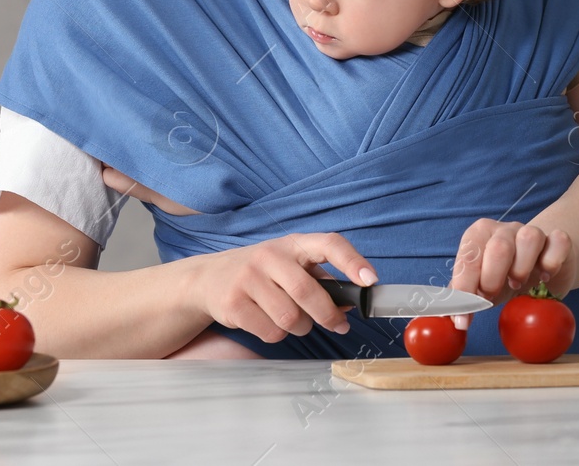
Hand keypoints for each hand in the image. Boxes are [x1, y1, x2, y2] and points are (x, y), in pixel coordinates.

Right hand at [187, 233, 377, 343]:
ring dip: (301, 328)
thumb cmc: (261, 273)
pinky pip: (270, 332)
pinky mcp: (233, 303)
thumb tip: (351, 301)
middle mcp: (269, 256)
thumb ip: (320, 280)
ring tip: (294, 321)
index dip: (352, 261)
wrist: (208, 278)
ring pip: (290, 318)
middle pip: (307, 292)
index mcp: (292, 244)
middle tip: (339, 325)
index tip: (370, 280)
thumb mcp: (289, 265)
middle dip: (328, 315)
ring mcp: (248, 278)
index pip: (329, 243)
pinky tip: (269, 322)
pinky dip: (277, 335)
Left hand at [447, 219, 574, 329]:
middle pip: (499, 248)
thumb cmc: (505, 275)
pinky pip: (558, 242)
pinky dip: (552, 262)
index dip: (464, 292)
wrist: (541, 266)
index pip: (468, 260)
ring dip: (523, 268)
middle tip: (492, 296)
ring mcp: (533, 230)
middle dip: (492, 279)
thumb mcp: (480, 285)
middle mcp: (505, 229)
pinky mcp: (558, 240)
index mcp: (479, 235)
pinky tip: (545, 277)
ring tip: (518, 284)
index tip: (463, 320)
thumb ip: (461, 297)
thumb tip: (444, 317)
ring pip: (529, 238)